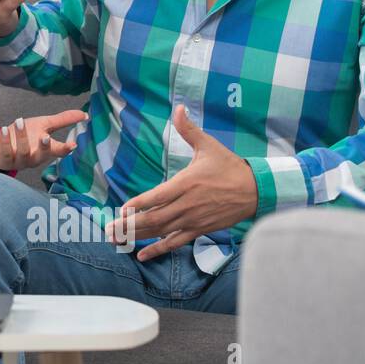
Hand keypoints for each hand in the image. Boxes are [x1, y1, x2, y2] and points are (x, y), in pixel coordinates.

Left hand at [0, 109, 87, 171]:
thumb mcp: (45, 125)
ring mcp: (19, 160)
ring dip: (22, 137)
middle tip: (45, 136)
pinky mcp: (5, 160)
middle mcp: (34, 157)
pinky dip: (6, 141)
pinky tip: (4, 129)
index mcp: (46, 150)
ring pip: (23, 153)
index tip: (73, 145)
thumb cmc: (26, 135)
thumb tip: (84, 114)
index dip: (65, 149)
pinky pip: (6, 153)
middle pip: (42, 155)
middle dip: (44, 148)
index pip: (58, 151)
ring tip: (20, 122)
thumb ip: (63, 120)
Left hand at [107, 105, 258, 261]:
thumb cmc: (229, 166)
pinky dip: (158, 250)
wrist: (256, 190)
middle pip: (154, 218)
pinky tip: (142, 255)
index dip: (139, 204)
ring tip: (117, 240)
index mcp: (186, 183)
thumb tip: (178, 108)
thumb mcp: (208, 146)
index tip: (122, 210)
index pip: (157, 196)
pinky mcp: (199, 230)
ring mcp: (192, 220)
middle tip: (109, 230)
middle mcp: (187, 205)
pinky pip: (175, 242)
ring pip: (161, 231)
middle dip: (129, 225)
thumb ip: (189, 130)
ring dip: (138, 237)